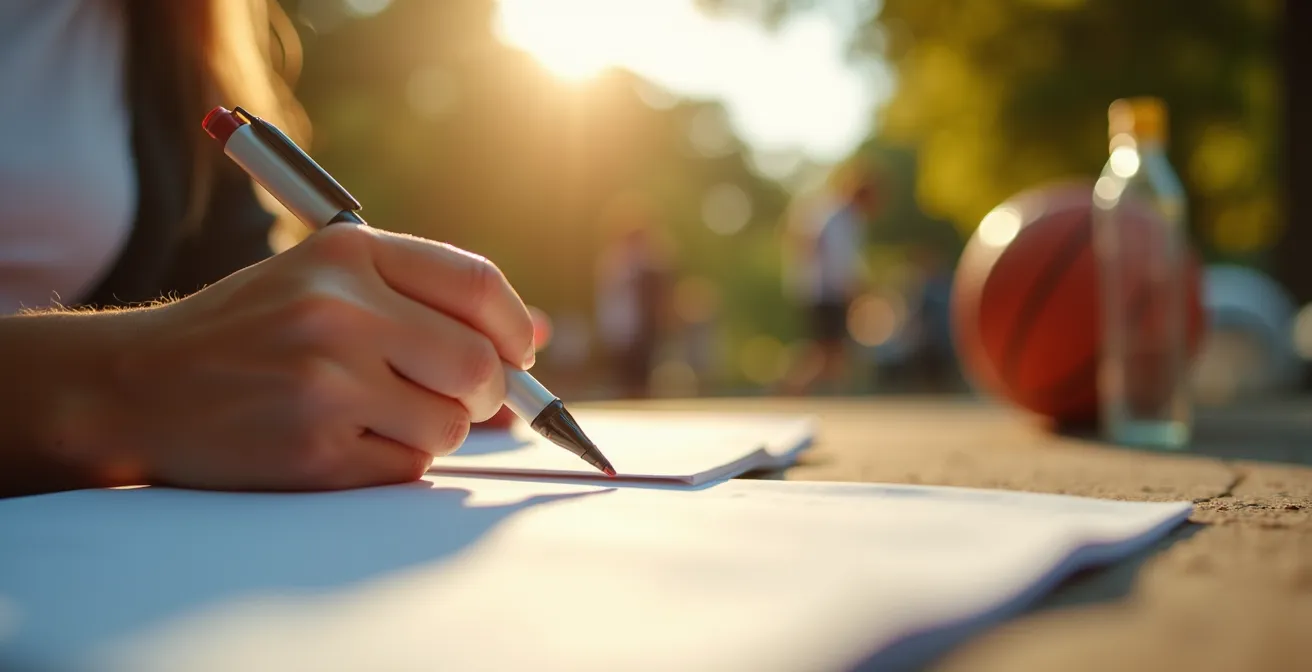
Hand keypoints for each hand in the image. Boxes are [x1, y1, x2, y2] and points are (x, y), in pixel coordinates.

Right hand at [96, 224, 535, 490]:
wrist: (136, 385)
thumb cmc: (248, 333)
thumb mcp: (324, 283)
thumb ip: (423, 300)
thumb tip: (537, 338)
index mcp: (347, 250)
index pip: (478, 284)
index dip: (515, 327)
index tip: (521, 354)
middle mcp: (338, 308)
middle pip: (479, 366)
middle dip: (488, 394)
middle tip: (462, 400)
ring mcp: (324, 380)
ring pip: (450, 424)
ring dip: (434, 431)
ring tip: (377, 416)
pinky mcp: (313, 449)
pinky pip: (408, 468)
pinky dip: (393, 462)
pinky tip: (343, 444)